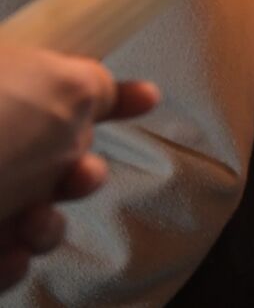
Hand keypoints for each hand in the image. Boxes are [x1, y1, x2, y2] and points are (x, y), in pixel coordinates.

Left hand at [0, 47, 157, 292]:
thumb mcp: (59, 87)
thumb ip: (94, 85)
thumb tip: (102, 94)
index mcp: (3, 89)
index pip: (59, 85)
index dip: (110, 94)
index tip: (147, 97)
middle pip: (52, 159)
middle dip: (82, 172)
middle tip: (78, 176)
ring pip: (32, 215)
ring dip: (48, 223)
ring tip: (34, 221)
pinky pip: (4, 258)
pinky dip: (14, 260)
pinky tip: (11, 252)